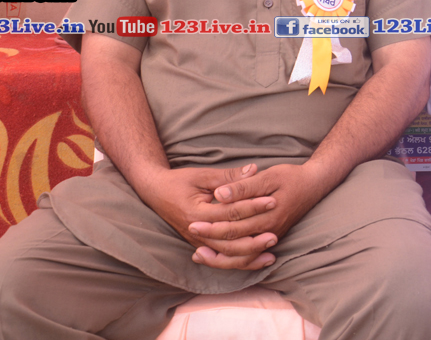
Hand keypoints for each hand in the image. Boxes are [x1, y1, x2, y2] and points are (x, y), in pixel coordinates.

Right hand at [136, 164, 278, 269]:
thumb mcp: (203, 175)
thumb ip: (228, 176)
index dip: (252, 207)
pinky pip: (221, 258)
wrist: (155, 192)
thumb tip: (254, 170)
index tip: (272, 201)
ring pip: (225, 256)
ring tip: (270, 255)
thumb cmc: (179, 181)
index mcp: (196, 213)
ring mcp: (197, 241)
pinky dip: (239, 261)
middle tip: (275, 236)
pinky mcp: (201, 245)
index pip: (229, 213)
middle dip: (252, 241)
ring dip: (248, 256)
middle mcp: (196, 232)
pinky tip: (257, 261)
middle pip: (228, 242)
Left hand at [186, 162, 330, 269]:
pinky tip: (217, 255)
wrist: (315, 185)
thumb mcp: (269, 176)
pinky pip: (249, 256)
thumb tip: (221, 194)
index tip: (191, 221)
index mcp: (268, 215)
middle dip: (210, 240)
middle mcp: (270, 231)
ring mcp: (271, 236)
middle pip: (235, 243)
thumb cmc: (292, 177)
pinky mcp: (270, 237)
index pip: (234, 225)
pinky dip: (232, 259)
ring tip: (198, 254)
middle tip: (190, 235)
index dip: (212, 225)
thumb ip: (244, 186)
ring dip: (219, 257)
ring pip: (241, 256)